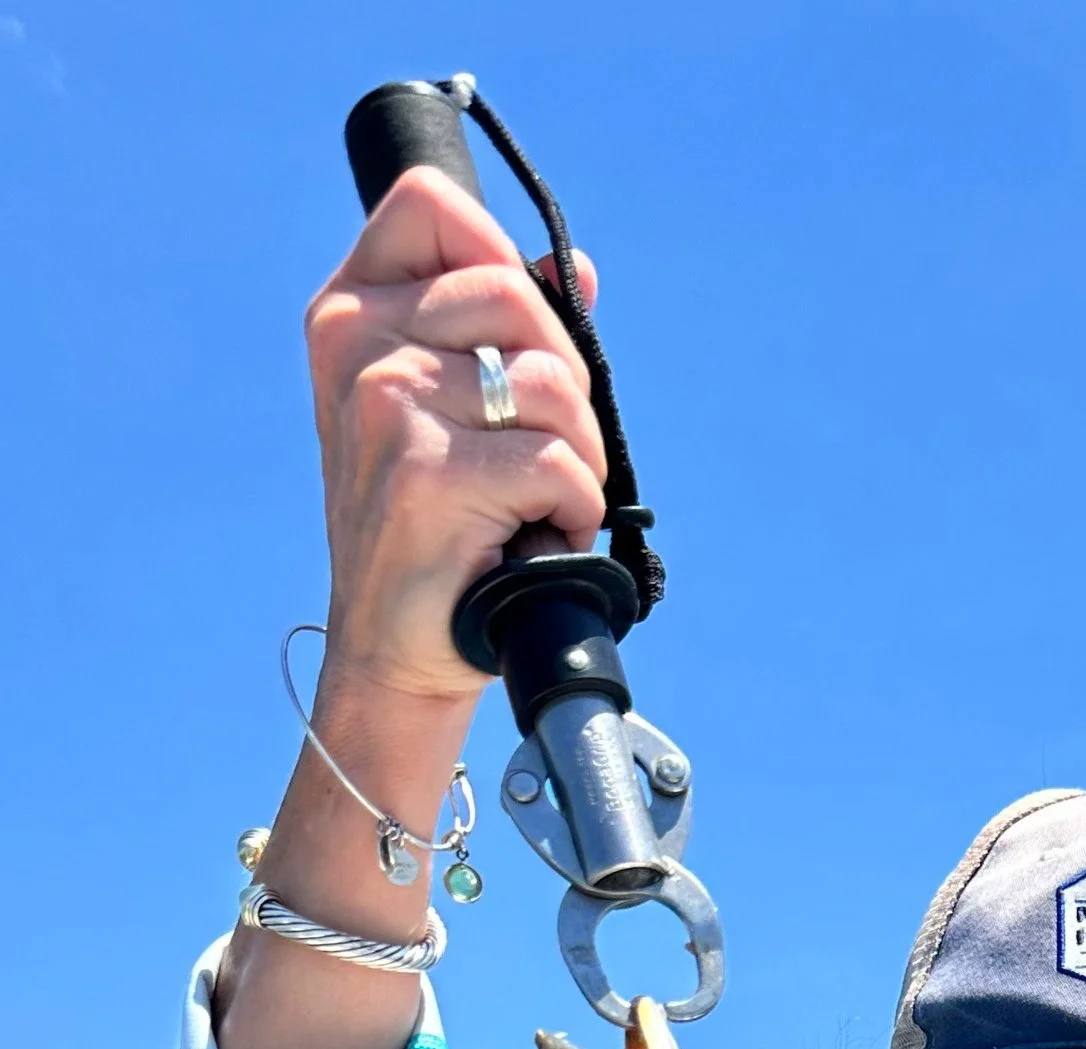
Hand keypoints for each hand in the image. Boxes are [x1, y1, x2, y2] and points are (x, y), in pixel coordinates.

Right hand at [305, 164, 608, 706]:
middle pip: (517, 296)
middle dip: (563, 383)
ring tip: (534, 505)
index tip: (513, 341)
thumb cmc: (438, 533)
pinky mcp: (428, 473)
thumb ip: (505, 330)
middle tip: (541, 454)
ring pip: (552, 384)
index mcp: (350, 314)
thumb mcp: (452, 412)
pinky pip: (559, 463)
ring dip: (577, 456)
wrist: (398, 650)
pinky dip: (574, 510)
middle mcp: (357, 346)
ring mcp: (387, 405)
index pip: (432, 206)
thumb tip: (579, 273)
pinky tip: (535, 538)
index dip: (500, 259)